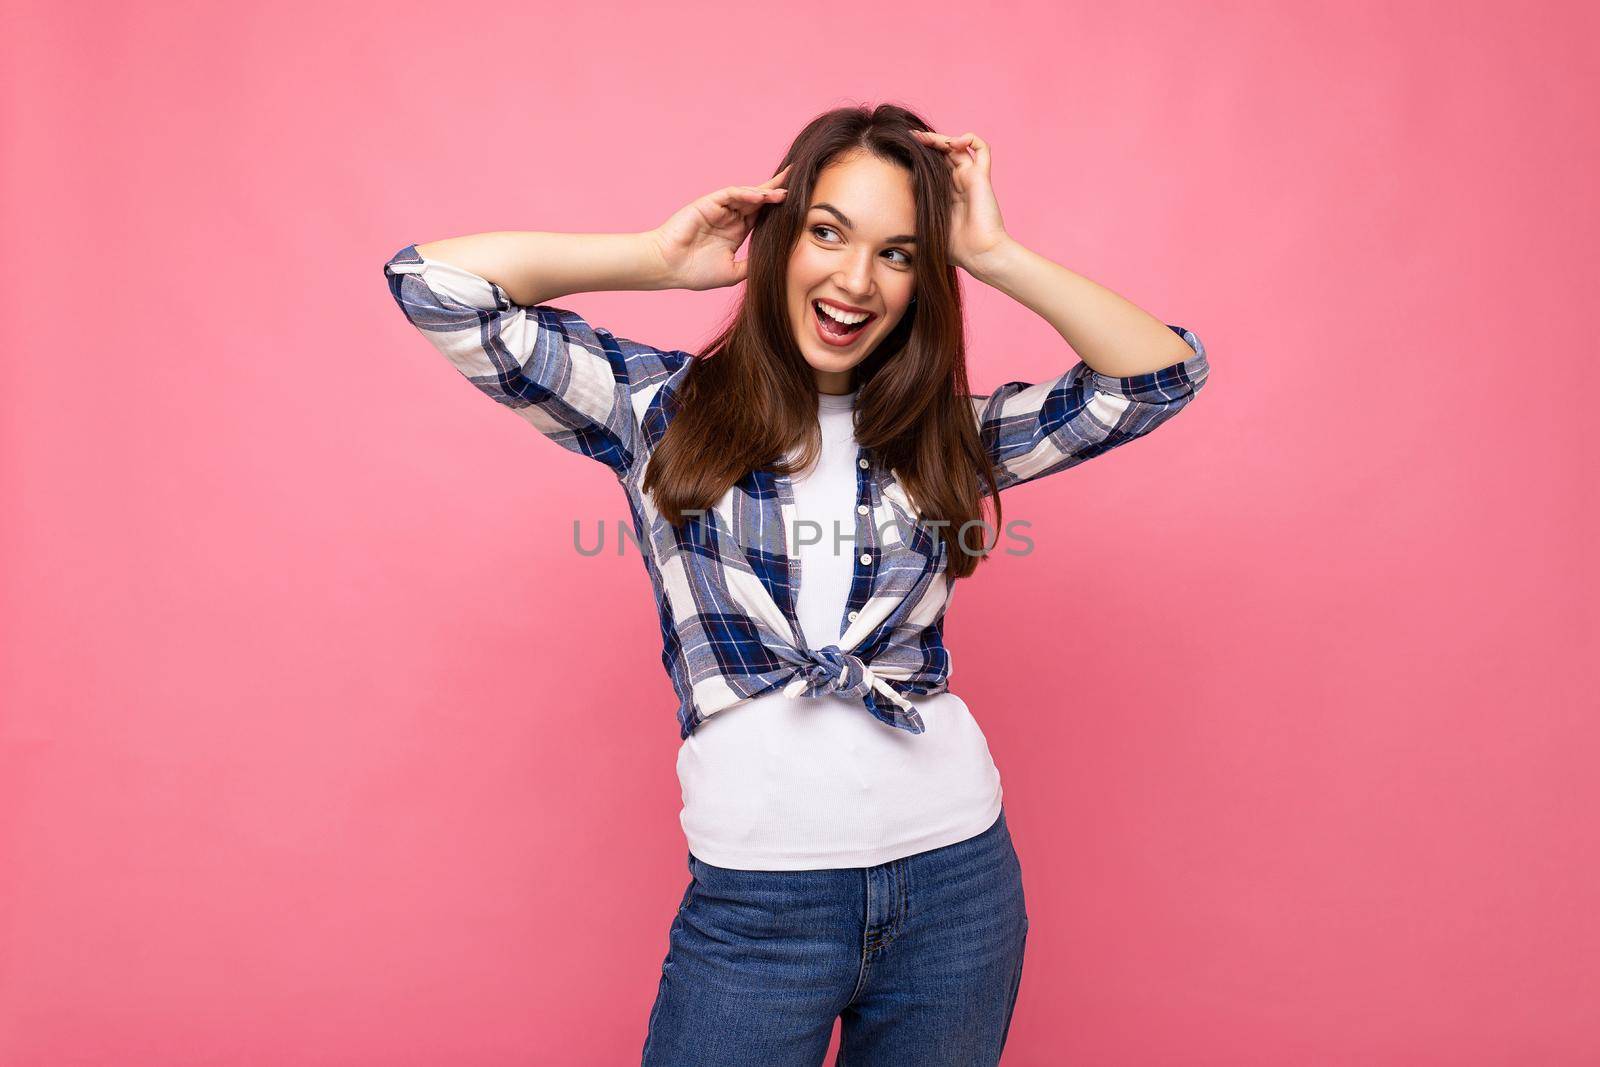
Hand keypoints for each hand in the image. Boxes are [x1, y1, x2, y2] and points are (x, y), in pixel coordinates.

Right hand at [647, 166, 791, 290]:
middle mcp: (730, 217)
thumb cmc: (694, 272)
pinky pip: (731, 194)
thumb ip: (751, 266)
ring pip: (747, 195)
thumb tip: (776, 265)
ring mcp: (720, 209)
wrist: (668, 268)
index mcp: (736, 232)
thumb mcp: (732, 272)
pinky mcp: (709, 203)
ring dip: (766, 192)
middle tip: (798, 179)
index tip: (800, 203)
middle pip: (758, 200)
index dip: (779, 208)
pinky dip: (746, 194)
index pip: (763, 216)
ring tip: (785, 191)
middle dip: (777, 190)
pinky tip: (761, 196)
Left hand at [909, 130, 1010, 273]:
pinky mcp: (981, 176)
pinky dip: (971, 139)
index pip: (932, 167)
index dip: (920, 156)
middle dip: (927, 143)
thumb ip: (912, 217)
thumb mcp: (925, 228)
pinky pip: (982, 149)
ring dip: (942, 138)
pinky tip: (955, 142)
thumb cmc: (955, 249)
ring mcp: (970, 177)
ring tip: (925, 138)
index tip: (901, 150)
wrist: (979, 254)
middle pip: (943, 152)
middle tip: (910, 138)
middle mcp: (959, 182)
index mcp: (946, 193)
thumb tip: (887, 214)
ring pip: (958, 146)